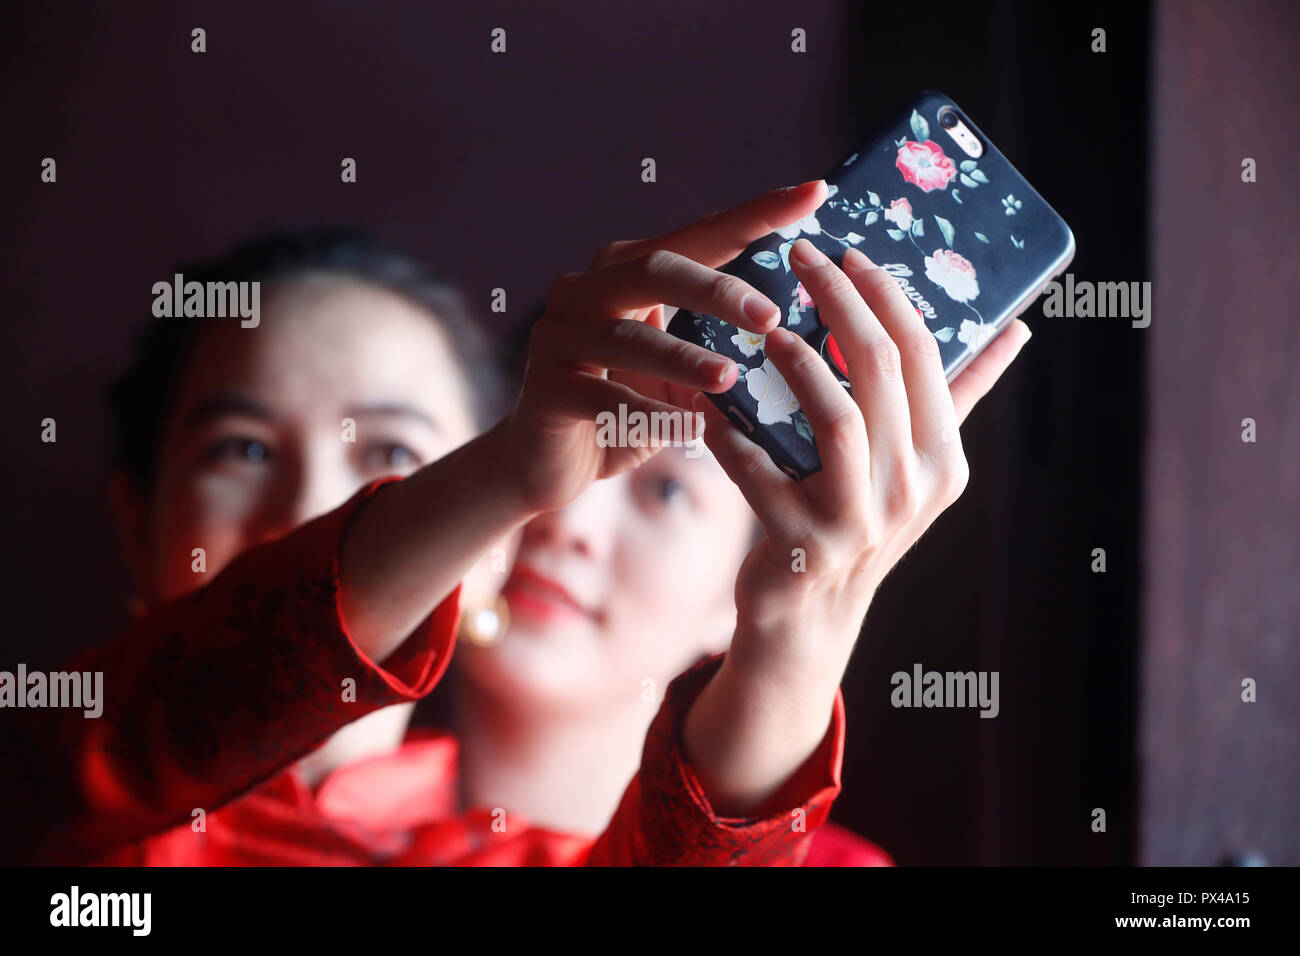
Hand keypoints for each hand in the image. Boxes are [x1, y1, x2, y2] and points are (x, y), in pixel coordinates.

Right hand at [501, 180, 829, 513]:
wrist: (550, 464)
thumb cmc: (628, 408)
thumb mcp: (677, 368)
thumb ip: (718, 339)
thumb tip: (800, 322)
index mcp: (625, 271)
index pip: (700, 235)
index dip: (756, 213)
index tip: (815, 193)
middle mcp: (586, 289)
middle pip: (654, 269)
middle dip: (716, 289)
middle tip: (769, 315)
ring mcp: (558, 335)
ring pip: (627, 337)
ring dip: (683, 358)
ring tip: (730, 379)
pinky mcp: (545, 388)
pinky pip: (604, 398)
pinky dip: (650, 414)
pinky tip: (688, 430)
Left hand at [683, 237, 1030, 812]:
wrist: (810, 618)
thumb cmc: (858, 520)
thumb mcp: (916, 465)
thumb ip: (960, 397)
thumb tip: (1018, 331)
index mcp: (944, 460)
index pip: (923, 353)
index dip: (884, 293)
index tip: (846, 251)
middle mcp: (913, 489)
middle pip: (880, 370)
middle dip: (837, 300)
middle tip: (801, 257)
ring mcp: (860, 522)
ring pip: (834, 417)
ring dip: (795, 363)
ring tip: (766, 329)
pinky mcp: (801, 545)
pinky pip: (760, 473)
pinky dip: (731, 437)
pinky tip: (710, 411)